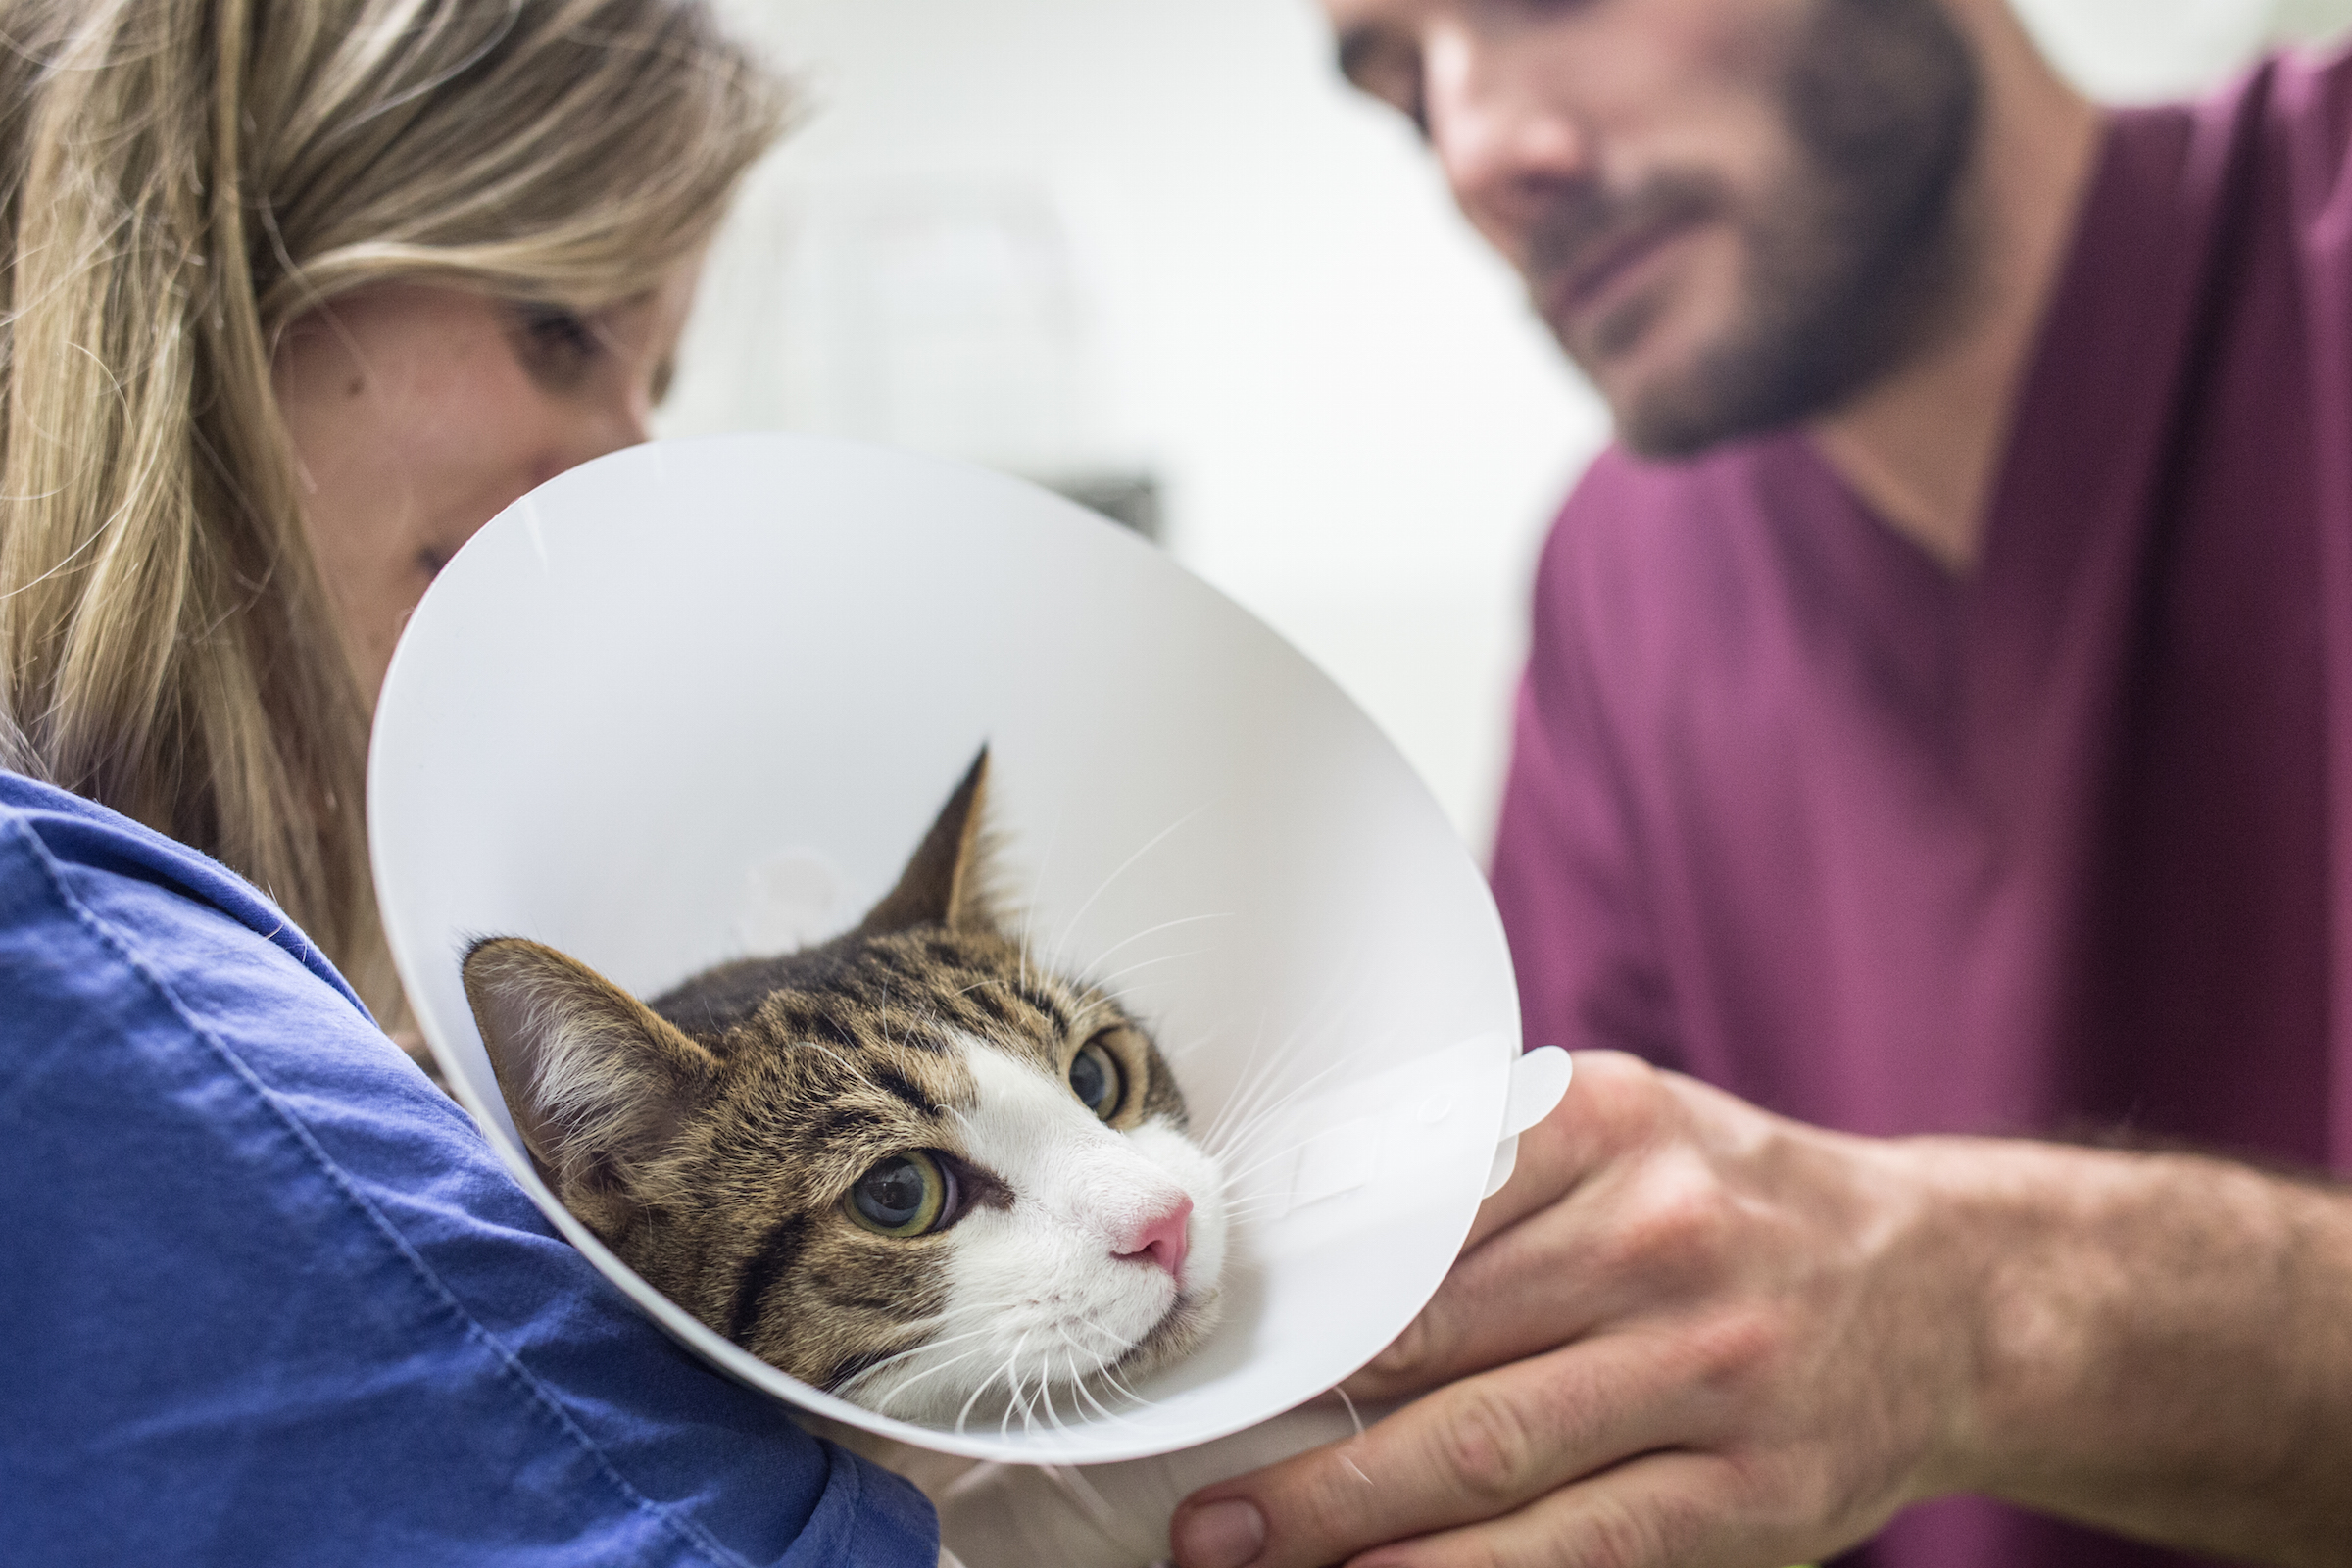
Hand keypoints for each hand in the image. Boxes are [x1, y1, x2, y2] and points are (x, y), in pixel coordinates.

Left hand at [1168, 1051, 1975, 1567]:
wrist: (1946, 1292)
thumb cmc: (1736, 1205)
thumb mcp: (1626, 1129)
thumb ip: (1486, 1171)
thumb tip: (1305, 1239)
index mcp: (1609, 1122)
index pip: (1411, 1204)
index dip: (1299, 1284)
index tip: (1207, 1340)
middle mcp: (1662, 1238)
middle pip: (1430, 1336)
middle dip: (1292, 1417)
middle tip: (1186, 1480)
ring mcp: (1713, 1369)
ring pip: (1487, 1450)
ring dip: (1342, 1512)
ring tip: (1236, 1546)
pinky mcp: (1754, 1492)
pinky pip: (1578, 1546)